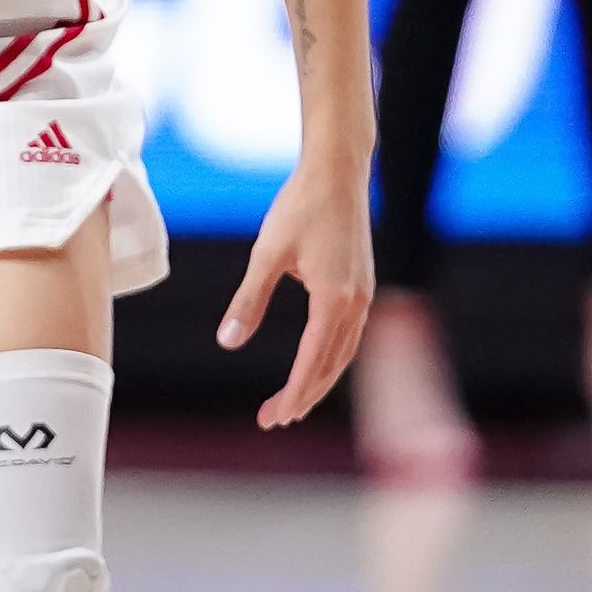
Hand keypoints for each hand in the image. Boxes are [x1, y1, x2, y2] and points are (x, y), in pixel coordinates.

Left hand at [222, 161, 371, 428]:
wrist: (338, 171)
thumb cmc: (301, 206)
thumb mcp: (267, 254)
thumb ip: (248, 301)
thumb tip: (227, 343)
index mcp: (334, 300)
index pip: (312, 363)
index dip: (292, 394)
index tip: (272, 418)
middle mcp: (356, 303)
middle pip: (332, 366)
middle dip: (304, 396)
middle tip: (275, 420)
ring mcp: (364, 294)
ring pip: (344, 353)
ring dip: (320, 380)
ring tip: (294, 402)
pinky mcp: (362, 284)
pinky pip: (349, 335)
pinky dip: (332, 358)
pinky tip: (316, 363)